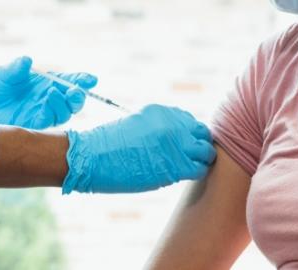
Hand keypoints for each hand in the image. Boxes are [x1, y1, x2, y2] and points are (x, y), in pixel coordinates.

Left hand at [0, 56, 97, 128]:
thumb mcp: (3, 73)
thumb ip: (15, 68)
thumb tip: (26, 60)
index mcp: (47, 82)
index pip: (70, 81)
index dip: (82, 80)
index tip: (91, 80)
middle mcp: (50, 98)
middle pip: (73, 100)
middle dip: (78, 96)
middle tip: (75, 91)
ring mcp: (44, 111)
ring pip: (65, 112)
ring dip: (64, 103)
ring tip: (51, 92)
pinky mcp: (35, 123)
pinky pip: (50, 120)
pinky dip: (51, 112)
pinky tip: (45, 103)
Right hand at [63, 104, 216, 193]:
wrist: (92, 157)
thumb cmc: (106, 146)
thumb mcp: (135, 126)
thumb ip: (157, 130)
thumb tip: (171, 143)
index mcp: (162, 112)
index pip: (190, 121)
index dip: (189, 135)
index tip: (183, 146)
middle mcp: (173, 124)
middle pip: (202, 133)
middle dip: (199, 145)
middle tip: (191, 157)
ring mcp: (176, 143)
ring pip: (206, 151)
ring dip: (201, 160)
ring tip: (189, 167)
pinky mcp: (176, 164)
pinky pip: (199, 169)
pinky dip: (196, 173)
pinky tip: (184, 176)